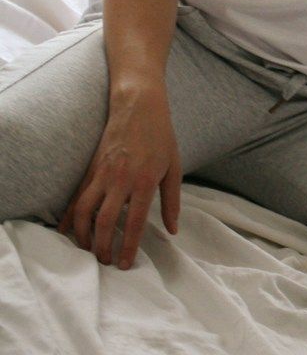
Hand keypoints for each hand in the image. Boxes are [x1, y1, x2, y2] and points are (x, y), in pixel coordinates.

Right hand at [60, 96, 180, 268]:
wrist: (139, 107)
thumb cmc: (161, 138)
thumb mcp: (174, 168)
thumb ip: (172, 201)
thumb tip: (172, 230)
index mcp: (144, 181)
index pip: (132, 222)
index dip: (127, 247)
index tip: (125, 265)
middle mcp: (120, 180)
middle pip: (103, 222)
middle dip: (101, 247)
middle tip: (105, 263)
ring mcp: (102, 174)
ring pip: (83, 211)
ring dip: (82, 236)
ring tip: (87, 251)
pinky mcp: (91, 169)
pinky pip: (77, 197)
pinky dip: (69, 216)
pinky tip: (67, 231)